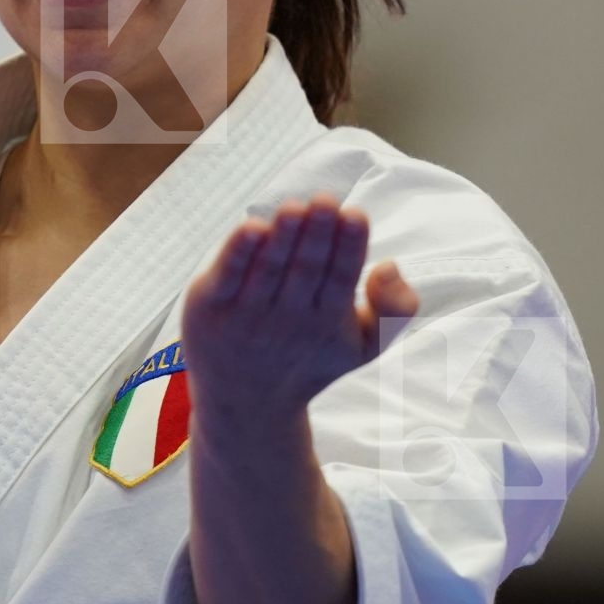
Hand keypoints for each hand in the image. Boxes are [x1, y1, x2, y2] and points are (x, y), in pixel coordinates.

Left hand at [180, 193, 418, 425]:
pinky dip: (237, 254)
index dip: (349, 246)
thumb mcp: (365, 345)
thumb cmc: (310, 359)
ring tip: (294, 208)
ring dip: (282, 238)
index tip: (355, 214)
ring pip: (268, 270)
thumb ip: (394, 309)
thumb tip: (389, 264)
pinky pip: (226, 277)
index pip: (341, 278)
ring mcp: (246, 315)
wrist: (245, 402)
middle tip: (325, 201)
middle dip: (316, 235)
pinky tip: (250, 228)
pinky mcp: (209, 309)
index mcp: (328, 322)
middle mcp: (288, 319)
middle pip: (306, 270)